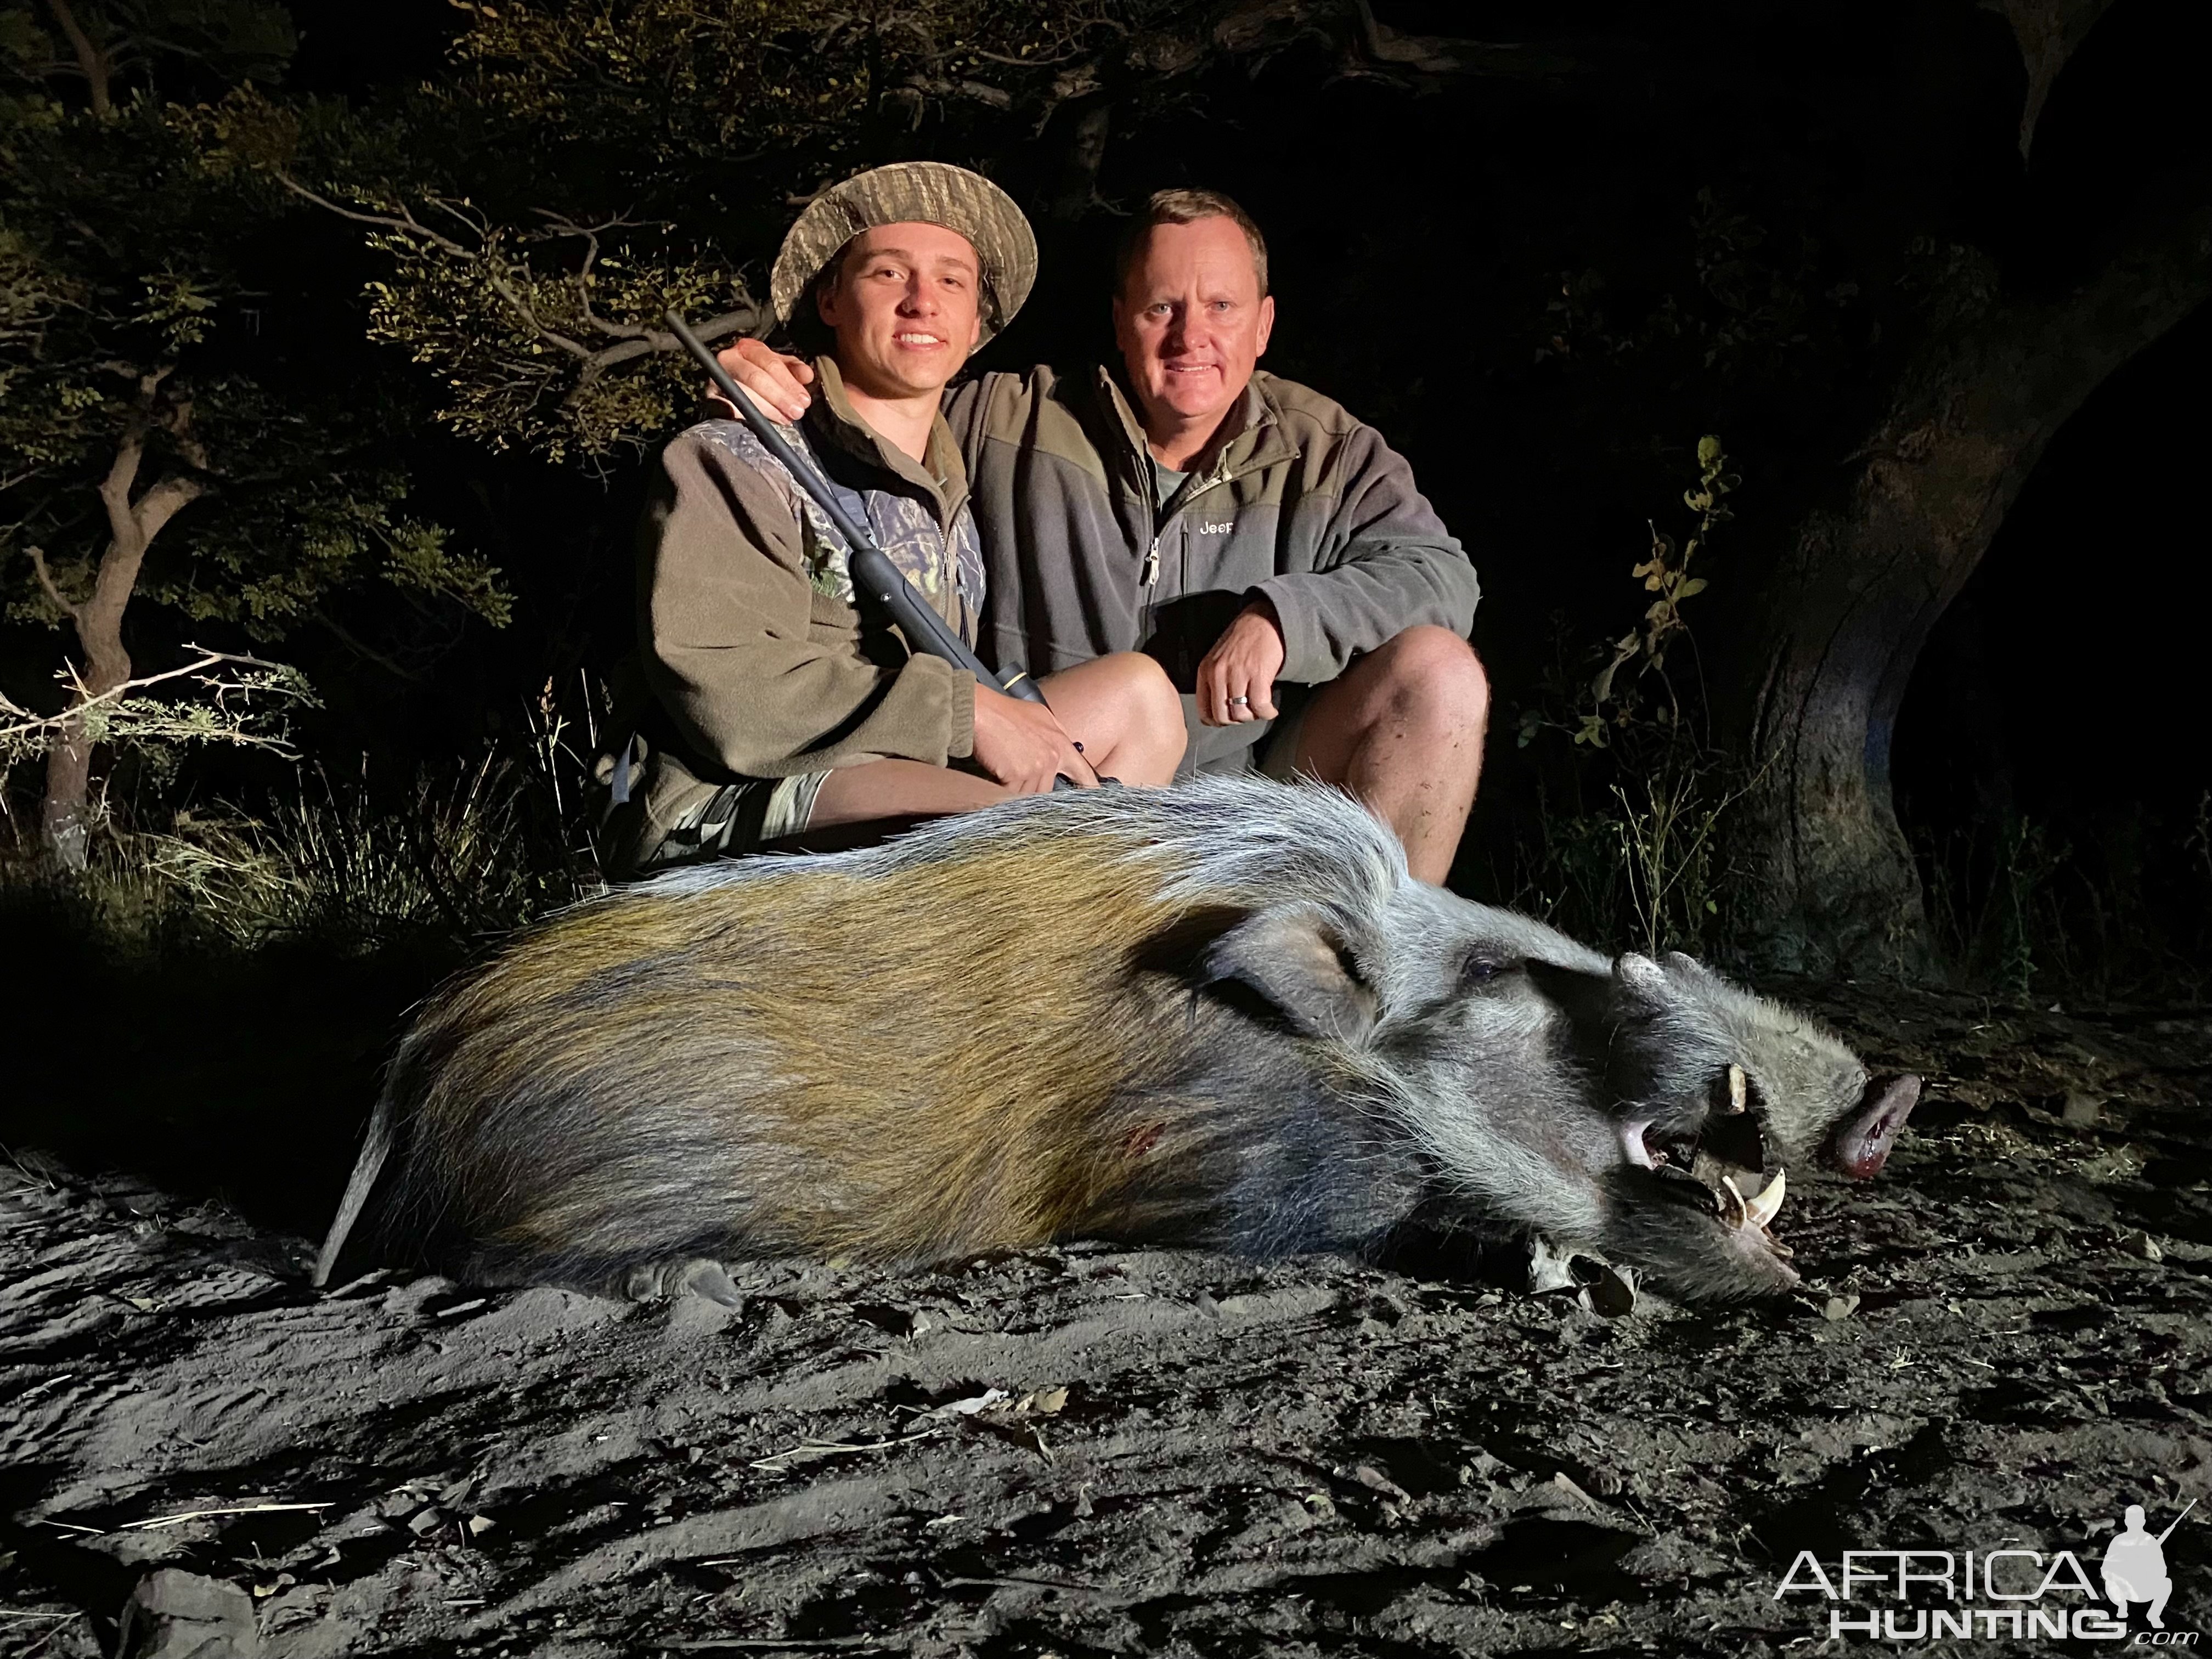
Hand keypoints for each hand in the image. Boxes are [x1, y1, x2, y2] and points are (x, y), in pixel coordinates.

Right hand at [711, 337, 813, 423]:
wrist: (726, 381)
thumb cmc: (757, 374)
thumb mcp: (776, 368)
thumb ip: (793, 370)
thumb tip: (807, 376)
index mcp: (748, 348)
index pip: (770, 363)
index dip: (789, 383)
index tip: (804, 400)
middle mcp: (729, 359)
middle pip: (755, 377)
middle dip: (779, 397)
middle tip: (796, 412)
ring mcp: (716, 378)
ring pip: (742, 393)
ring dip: (767, 409)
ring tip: (784, 419)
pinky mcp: (710, 397)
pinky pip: (728, 407)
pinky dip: (745, 416)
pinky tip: (761, 423)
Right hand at [971, 683, 1100, 793]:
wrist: (982, 711)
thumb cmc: (1004, 711)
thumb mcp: (1039, 717)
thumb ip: (1052, 737)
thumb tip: (1056, 752)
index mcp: (1060, 743)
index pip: (1083, 772)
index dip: (1089, 788)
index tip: (1094, 800)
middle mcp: (1053, 756)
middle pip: (1048, 790)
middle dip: (1032, 788)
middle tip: (1016, 776)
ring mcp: (1037, 766)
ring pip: (1028, 795)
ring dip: (1014, 789)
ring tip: (1002, 769)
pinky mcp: (1018, 774)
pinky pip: (1011, 794)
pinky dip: (1001, 789)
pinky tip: (995, 774)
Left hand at [1195, 598, 1286, 725]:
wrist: (1263, 621)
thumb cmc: (1242, 640)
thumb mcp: (1218, 658)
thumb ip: (1214, 681)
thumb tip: (1217, 710)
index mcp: (1206, 671)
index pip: (1203, 710)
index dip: (1216, 721)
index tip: (1227, 721)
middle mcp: (1218, 673)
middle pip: (1222, 717)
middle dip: (1235, 722)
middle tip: (1246, 715)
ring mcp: (1238, 674)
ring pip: (1241, 715)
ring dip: (1252, 717)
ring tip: (1258, 710)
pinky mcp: (1258, 674)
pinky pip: (1260, 706)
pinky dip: (1267, 713)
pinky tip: (1270, 709)